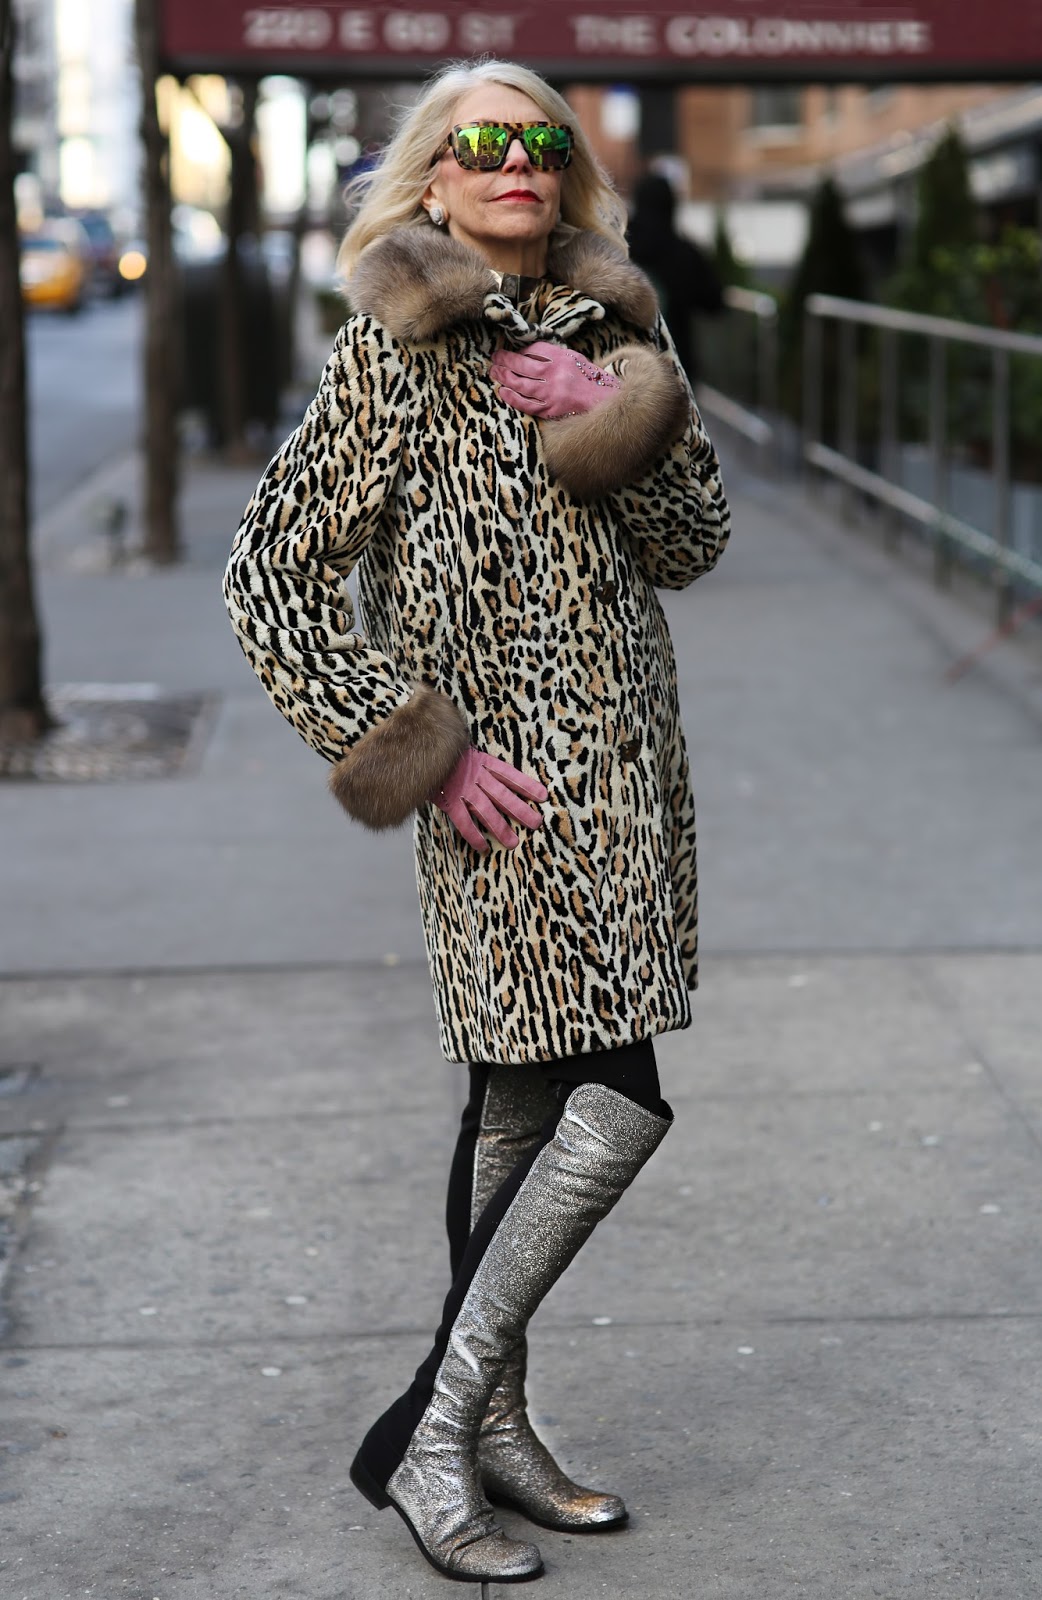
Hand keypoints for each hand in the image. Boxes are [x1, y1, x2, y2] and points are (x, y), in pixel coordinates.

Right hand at [434, 748, 546, 852]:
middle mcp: (477, 777)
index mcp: (483, 763)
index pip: (510, 775)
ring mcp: (464, 790)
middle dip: (521, 810)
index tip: (543, 796)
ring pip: (487, 811)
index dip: (526, 786)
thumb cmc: (443, 751)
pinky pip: (463, 821)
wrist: (420, 747)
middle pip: (503, 796)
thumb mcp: (463, 751)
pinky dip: (473, 835)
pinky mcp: (450, 800)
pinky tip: (483, 847)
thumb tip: (490, 776)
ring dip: (500, 828)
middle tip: (536, 824)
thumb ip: (476, 765)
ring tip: (513, 843)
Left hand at [490, 339, 619, 419]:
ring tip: (494, 373)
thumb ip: (552, 354)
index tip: (510, 352)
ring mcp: (552, 393)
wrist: (602, 402)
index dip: (519, 351)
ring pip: (522, 384)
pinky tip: (502, 391)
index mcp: (562, 358)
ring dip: (505, 378)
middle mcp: (556, 374)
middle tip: (494, 359)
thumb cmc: (587, 379)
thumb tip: (527, 353)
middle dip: (505, 361)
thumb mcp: (573, 357)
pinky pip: (527, 404)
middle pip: (524, 365)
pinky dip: (512, 398)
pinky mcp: (551, 410)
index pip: (535, 349)